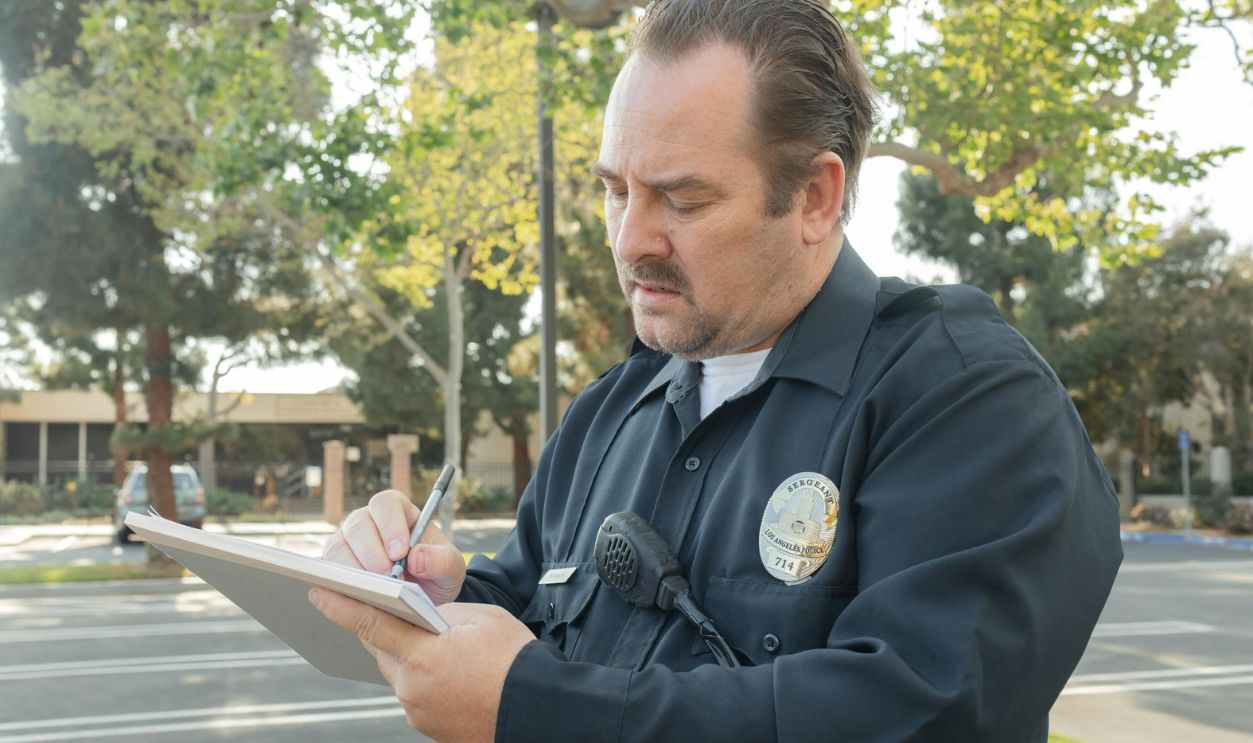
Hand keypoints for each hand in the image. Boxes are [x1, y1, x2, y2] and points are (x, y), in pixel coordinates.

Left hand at [310, 588, 534, 742]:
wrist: (538, 710)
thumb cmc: (515, 660)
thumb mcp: (480, 619)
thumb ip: (441, 614)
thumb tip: (424, 616)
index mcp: (422, 657)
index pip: (371, 625)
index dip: (341, 606)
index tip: (318, 591)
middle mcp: (411, 689)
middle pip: (382, 649)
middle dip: (384, 627)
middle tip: (388, 608)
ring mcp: (417, 711)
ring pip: (398, 671)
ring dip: (407, 653)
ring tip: (433, 641)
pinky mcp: (427, 726)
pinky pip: (414, 691)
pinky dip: (422, 676)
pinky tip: (446, 669)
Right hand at [322, 489, 466, 603]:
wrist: (424, 595)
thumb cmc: (435, 572)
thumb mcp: (451, 568)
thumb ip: (441, 560)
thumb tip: (416, 558)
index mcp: (398, 511)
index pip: (386, 504)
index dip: (390, 525)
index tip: (400, 551)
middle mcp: (369, 521)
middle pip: (358, 524)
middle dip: (371, 552)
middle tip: (387, 576)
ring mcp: (348, 542)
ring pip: (338, 546)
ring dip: (354, 569)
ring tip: (374, 589)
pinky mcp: (336, 565)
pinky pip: (329, 570)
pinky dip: (340, 583)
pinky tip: (357, 597)